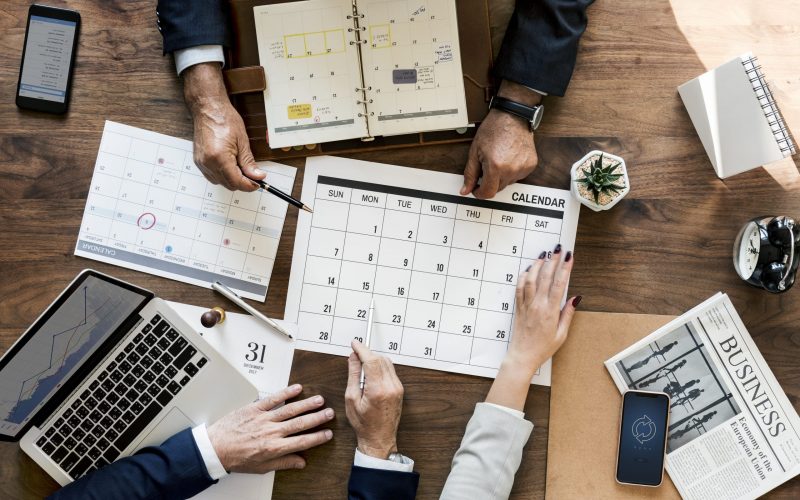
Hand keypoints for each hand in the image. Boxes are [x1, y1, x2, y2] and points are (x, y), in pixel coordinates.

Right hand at [182, 62, 265, 191]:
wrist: (208, 109)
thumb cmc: (224, 119)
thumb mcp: (242, 141)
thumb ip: (249, 162)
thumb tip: (257, 176)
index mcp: (220, 158)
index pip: (236, 182)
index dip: (249, 185)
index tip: (258, 183)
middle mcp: (208, 163)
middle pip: (228, 185)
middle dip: (242, 183)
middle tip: (252, 175)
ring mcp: (201, 163)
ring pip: (220, 182)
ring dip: (232, 179)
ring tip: (241, 167)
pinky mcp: (199, 161)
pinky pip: (212, 176)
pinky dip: (222, 175)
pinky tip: (230, 166)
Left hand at [207, 384, 333, 472]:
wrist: (215, 448)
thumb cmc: (236, 458)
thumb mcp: (261, 467)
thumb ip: (283, 463)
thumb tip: (300, 462)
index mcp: (274, 448)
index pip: (302, 442)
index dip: (317, 437)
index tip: (327, 433)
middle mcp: (271, 432)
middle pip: (300, 423)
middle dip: (317, 418)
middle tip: (330, 413)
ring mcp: (263, 419)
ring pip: (290, 410)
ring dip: (307, 404)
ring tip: (319, 400)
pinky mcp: (255, 409)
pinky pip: (273, 399)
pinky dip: (286, 393)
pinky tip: (297, 388)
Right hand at [344, 340, 403, 458]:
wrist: (379, 438)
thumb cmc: (363, 423)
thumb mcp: (351, 398)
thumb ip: (353, 375)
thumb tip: (353, 358)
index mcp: (378, 389)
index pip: (371, 360)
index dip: (362, 349)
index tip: (354, 343)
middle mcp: (391, 386)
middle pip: (380, 359)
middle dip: (367, 354)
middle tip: (355, 357)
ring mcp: (397, 388)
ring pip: (386, 363)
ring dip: (374, 360)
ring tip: (362, 370)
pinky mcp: (399, 389)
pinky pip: (390, 371)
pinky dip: (380, 367)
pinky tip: (371, 376)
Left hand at [461, 80, 541, 198]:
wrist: (513, 116)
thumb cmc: (494, 129)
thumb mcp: (475, 151)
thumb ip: (470, 173)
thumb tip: (465, 189)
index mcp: (495, 166)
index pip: (488, 193)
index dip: (479, 193)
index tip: (476, 189)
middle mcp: (511, 169)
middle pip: (498, 189)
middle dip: (489, 182)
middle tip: (486, 167)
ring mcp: (523, 168)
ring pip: (508, 183)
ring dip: (501, 176)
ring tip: (499, 159)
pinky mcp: (531, 165)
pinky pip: (518, 176)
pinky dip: (512, 171)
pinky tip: (508, 158)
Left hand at [486, 246, 579, 409]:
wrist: (523, 356)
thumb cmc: (543, 348)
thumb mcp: (561, 334)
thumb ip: (568, 314)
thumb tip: (576, 298)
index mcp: (550, 311)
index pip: (559, 284)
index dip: (565, 268)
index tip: (569, 257)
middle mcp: (537, 305)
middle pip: (545, 277)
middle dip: (552, 261)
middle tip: (558, 249)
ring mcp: (526, 305)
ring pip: (531, 279)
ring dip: (537, 265)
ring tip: (543, 255)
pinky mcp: (519, 307)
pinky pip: (520, 288)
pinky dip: (524, 276)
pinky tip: (528, 269)